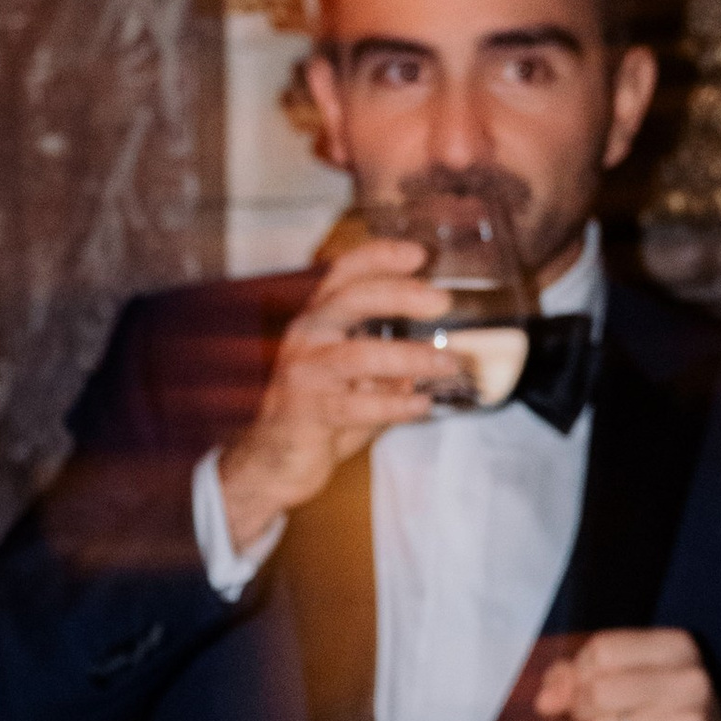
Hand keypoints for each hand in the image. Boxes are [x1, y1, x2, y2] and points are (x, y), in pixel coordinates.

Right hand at [213, 237, 443, 542]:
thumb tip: (435, 356)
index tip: (419, 254)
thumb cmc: (317, 419)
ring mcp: (302, 375)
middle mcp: (305, 339)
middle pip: (351, 299)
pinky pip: (357, 405)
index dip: (379, 257)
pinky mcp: (305, 412)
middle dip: (399, 294)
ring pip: (359, 356)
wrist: (273, 466)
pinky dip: (395, 405)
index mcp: (316, 322)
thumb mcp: (356, 382)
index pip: (343, 274)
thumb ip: (389, 366)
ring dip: (410, 358)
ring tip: (447, 364)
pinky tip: (422, 405)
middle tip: (441, 302)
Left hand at [535, 627, 720, 720]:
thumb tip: (545, 701)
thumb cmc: (661, 709)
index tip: (583, 686)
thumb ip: (577, 676)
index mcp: (678, 648)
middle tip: (594, 717)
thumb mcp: (630, 675)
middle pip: (599, 691)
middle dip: (582, 709)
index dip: (579, 673)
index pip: (602, 650)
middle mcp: (690, 681)